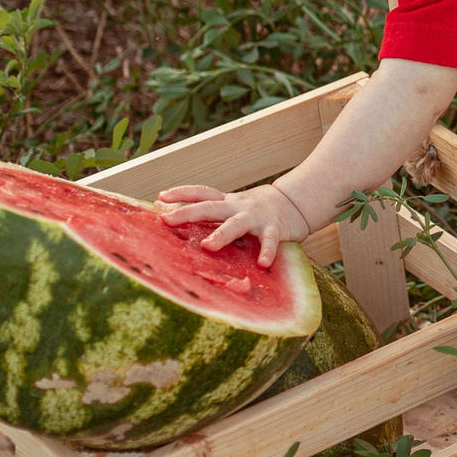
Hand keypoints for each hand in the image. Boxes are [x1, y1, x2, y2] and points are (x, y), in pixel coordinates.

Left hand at [158, 182, 314, 267]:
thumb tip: (174, 219)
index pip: (201, 193)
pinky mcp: (275, 229)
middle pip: (210, 207)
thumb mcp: (233, 207)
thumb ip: (211, 213)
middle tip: (168, 220)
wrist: (296, 204)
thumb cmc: (257, 210)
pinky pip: (270, 241)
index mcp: (227, 202)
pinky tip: (263, 263)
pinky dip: (267, 251)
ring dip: (222, 234)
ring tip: (208, 246)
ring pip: (236, 224)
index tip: (161, 197)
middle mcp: (238, 207)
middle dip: (188, 213)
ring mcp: (256, 217)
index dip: (181, 193)